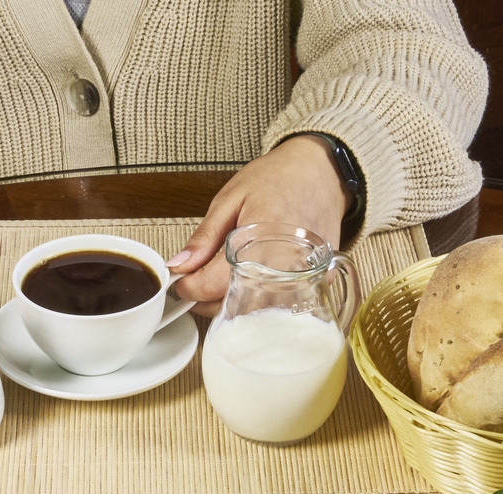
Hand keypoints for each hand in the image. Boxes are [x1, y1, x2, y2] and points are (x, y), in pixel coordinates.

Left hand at [167, 135, 352, 315]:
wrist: (323, 171)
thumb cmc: (279, 178)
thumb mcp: (230, 199)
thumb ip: (204, 238)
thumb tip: (179, 265)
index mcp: (258, 244)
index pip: (212, 287)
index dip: (189, 287)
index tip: (182, 279)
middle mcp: (284, 267)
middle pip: (233, 307)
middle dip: (206, 299)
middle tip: (200, 279)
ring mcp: (302, 279)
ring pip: (255, 312)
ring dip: (232, 302)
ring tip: (224, 279)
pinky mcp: (314, 284)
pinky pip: (279, 305)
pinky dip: (258, 299)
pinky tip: (251, 281)